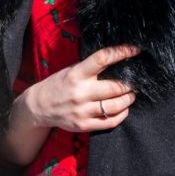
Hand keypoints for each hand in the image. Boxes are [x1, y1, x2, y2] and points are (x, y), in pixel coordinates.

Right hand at [25, 43, 141, 132]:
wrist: (39, 106)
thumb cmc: (59, 84)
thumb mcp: (72, 70)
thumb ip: (91, 68)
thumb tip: (117, 60)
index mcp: (76, 74)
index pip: (102, 59)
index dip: (121, 53)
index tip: (135, 50)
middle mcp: (80, 92)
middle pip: (115, 87)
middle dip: (129, 84)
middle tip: (135, 81)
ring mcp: (82, 111)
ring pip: (115, 106)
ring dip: (128, 99)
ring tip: (131, 95)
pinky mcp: (83, 125)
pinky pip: (109, 122)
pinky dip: (121, 115)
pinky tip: (123, 109)